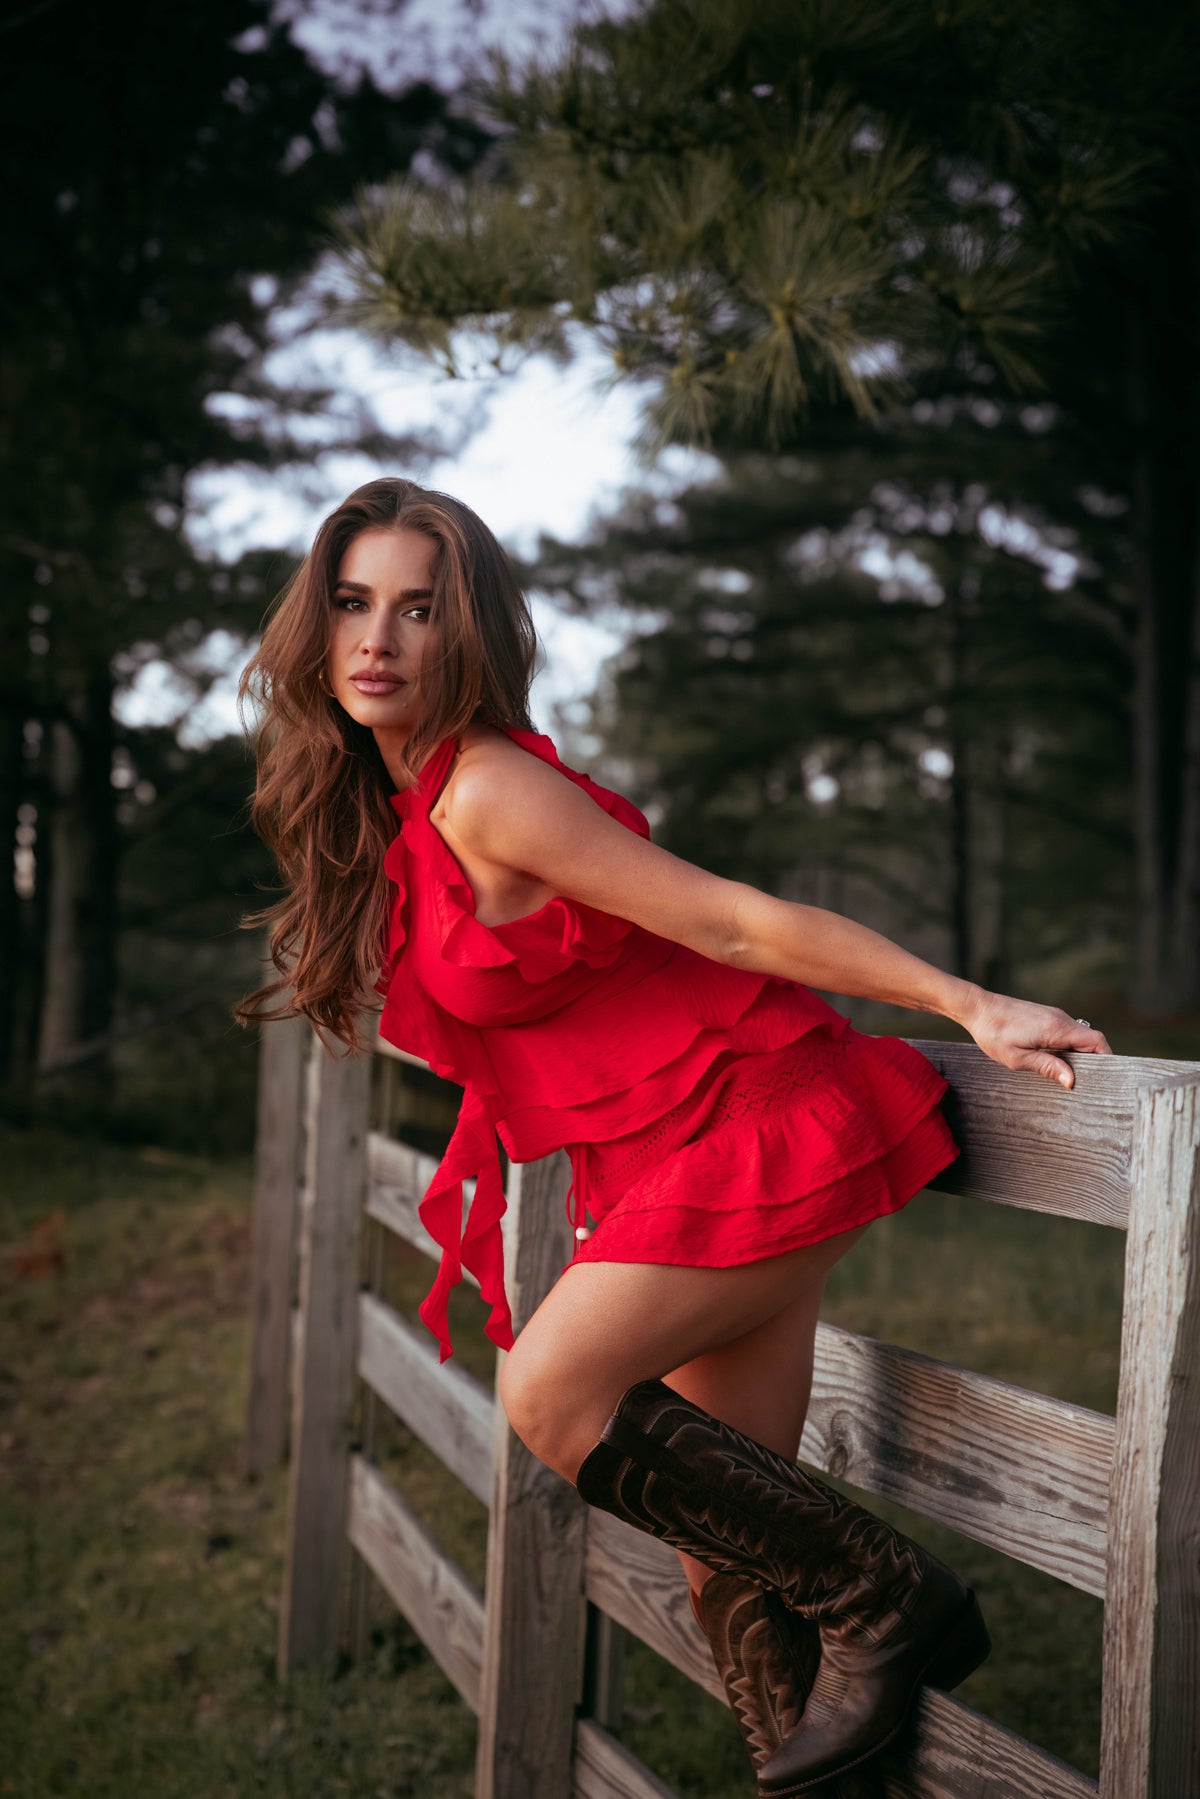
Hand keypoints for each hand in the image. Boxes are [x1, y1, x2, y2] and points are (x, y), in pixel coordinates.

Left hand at [961, 990, 1111, 1087]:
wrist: (978, 1008)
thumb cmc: (994, 1033)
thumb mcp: (1018, 1058)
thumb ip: (1047, 1067)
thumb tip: (1071, 1080)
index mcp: (1057, 1028)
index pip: (1097, 1042)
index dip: (1106, 1059)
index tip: (1104, 1077)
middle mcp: (1060, 1019)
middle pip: (1092, 1040)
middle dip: (1094, 1061)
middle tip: (1087, 1083)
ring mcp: (1054, 1016)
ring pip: (1080, 1037)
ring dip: (1080, 1055)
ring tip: (1072, 1075)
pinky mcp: (1046, 1016)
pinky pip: (1067, 1032)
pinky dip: (1069, 1047)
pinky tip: (1057, 1061)